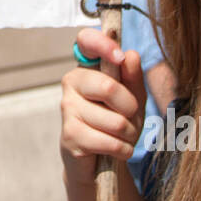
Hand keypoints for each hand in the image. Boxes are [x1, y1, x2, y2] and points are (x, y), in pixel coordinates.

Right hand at [59, 27, 146, 183]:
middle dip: (130, 108)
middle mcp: (72, 82)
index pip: (85, 40)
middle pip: (109, 87)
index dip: (102, 43)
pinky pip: (110, 142)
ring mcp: (67, 108)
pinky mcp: (70, 135)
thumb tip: (131, 55)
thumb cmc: (116, 122)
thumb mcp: (133, 98)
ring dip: (129, 134)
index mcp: (87, 67)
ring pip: (115, 121)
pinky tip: (116, 149)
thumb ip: (133, 77)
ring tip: (121, 136)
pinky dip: (122, 149)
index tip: (119, 56)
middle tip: (129, 117)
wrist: (99, 160)